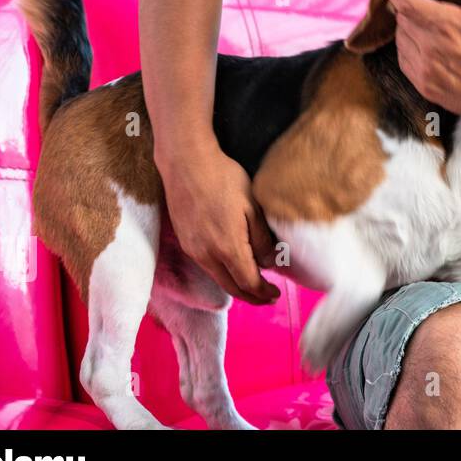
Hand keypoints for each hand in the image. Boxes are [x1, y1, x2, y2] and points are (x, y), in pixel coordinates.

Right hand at [158, 142, 281, 304]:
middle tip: (267, 297)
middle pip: (231, 288)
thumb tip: (269, 263)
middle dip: (251, 297)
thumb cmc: (223, 179)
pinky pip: (206, 266)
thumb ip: (261, 239)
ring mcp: (192, 249)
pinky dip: (223, 273)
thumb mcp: (252, 206)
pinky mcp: (184, 241)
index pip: (248, 282)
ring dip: (236, 286)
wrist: (186, 163)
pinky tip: (233, 266)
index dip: (263, 293)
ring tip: (254, 284)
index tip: (276, 294)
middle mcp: (206, 254)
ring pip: (217, 278)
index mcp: (227, 247)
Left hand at [376, 0, 460, 122]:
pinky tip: (422, 48)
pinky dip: (408, 50)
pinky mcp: (427, 88)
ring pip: (401, 41)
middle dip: (407, 9)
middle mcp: (431, 47)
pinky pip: (405, 63)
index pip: (408, 3)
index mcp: (448, 25)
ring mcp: (426, 70)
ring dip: (407, 30)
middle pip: (403, 20)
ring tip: (424, 27)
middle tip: (418, 5)